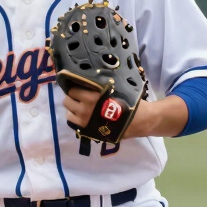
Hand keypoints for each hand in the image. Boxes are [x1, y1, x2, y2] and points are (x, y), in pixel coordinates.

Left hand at [62, 88, 186, 138]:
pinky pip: (72, 122)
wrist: (138, 121)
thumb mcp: (116, 87)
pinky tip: (81, 116)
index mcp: (93, 95)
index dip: (75, 86)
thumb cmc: (128, 101)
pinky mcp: (86, 129)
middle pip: (67, 99)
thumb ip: (100, 84)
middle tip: (79, 96)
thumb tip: (87, 76)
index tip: (79, 85)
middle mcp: (86, 108)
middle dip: (72, 97)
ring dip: (72, 108)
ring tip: (80, 107)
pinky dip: (75, 118)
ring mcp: (85, 120)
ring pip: (68, 111)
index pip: (73, 87)